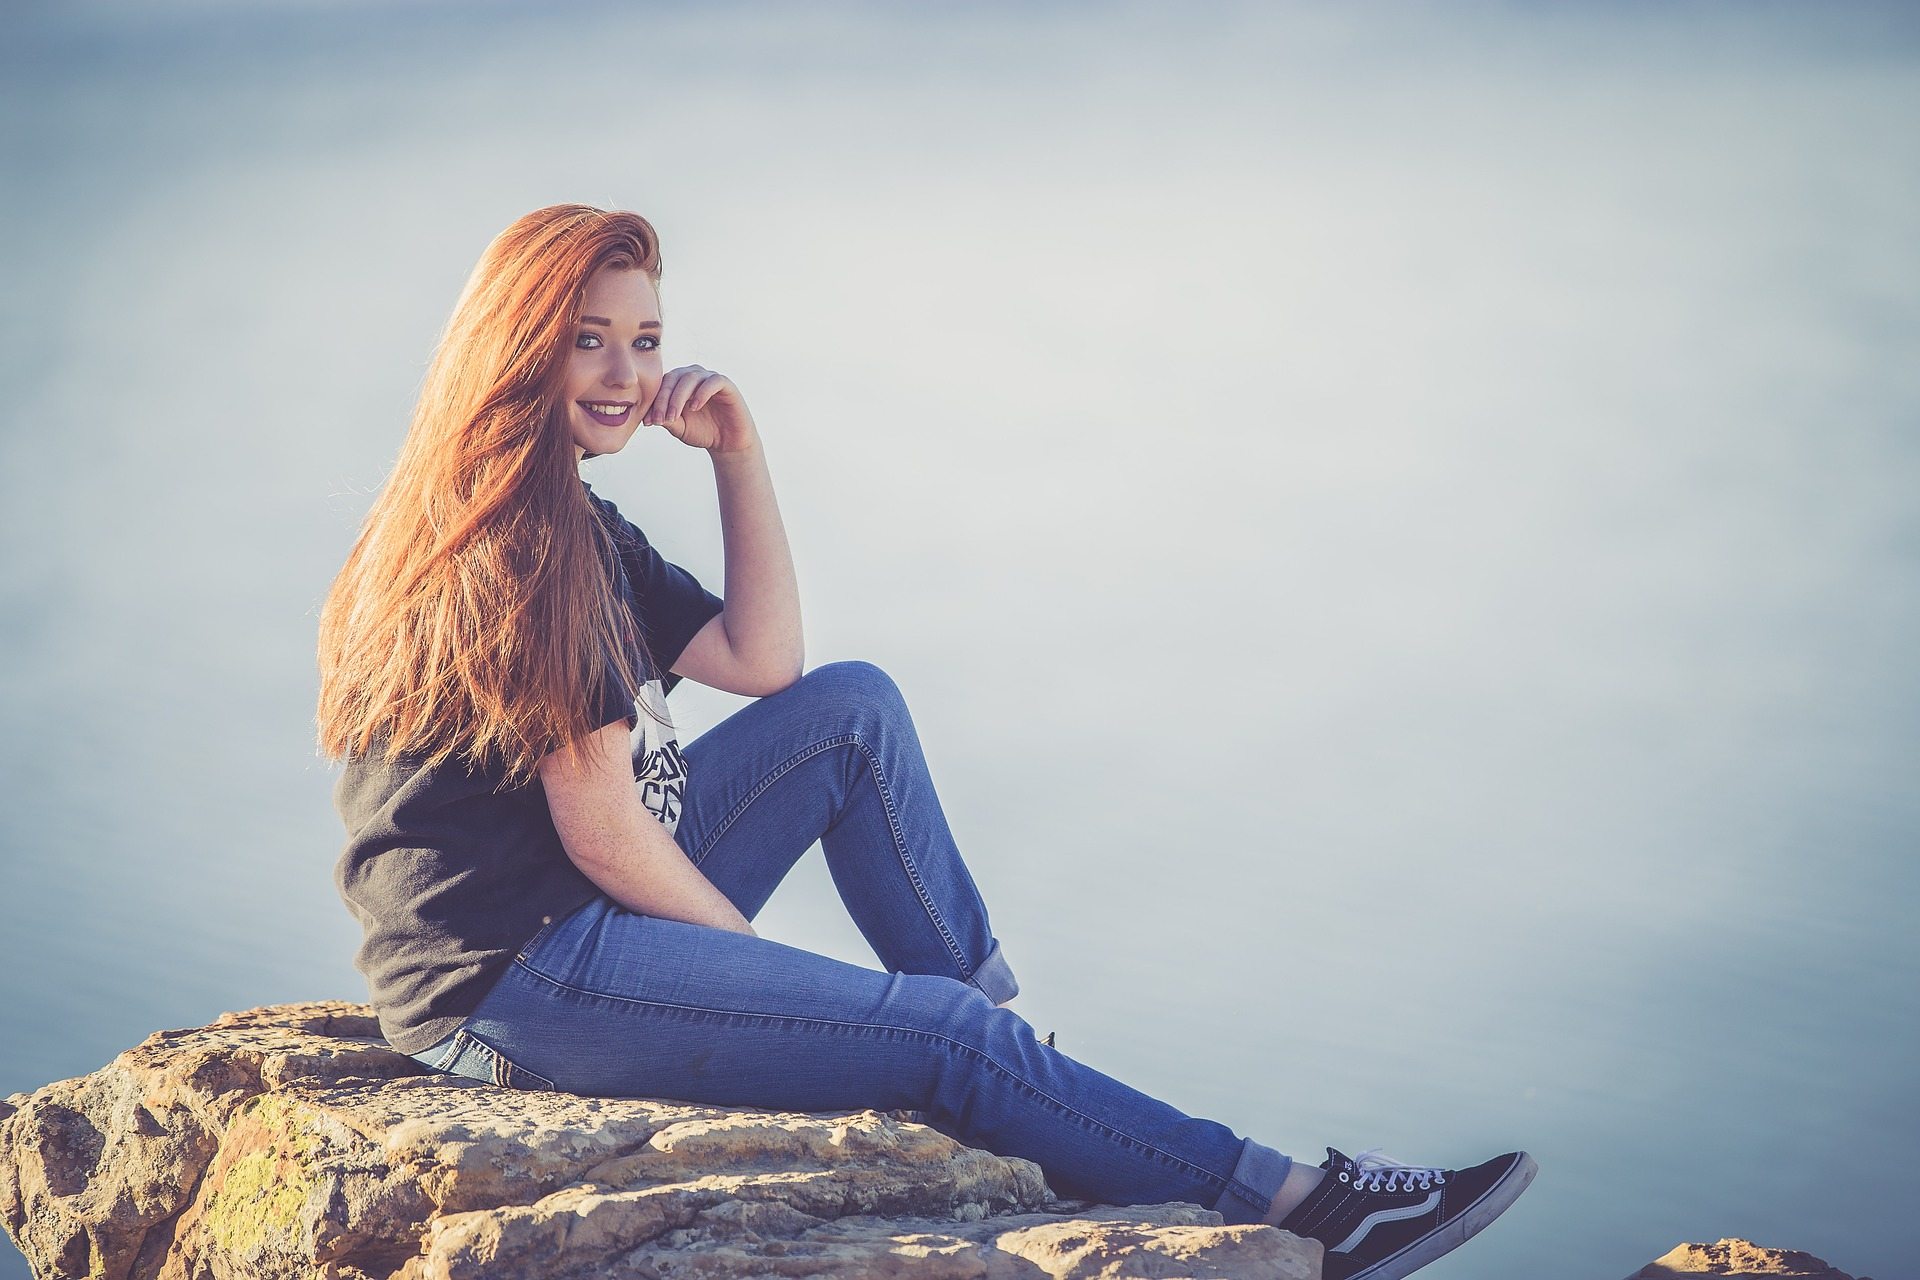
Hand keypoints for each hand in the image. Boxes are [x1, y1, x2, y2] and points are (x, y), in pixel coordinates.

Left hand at [643, 365, 758, 453]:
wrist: (728, 443)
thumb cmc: (703, 432)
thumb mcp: (680, 428)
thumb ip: (667, 420)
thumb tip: (651, 416)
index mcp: (679, 384)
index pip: (662, 385)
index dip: (654, 402)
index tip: (648, 422)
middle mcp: (693, 377)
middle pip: (673, 378)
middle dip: (664, 399)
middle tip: (661, 419)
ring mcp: (709, 378)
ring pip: (690, 377)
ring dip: (679, 397)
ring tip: (675, 416)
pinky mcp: (726, 384)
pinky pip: (713, 381)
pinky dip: (701, 393)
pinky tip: (695, 407)